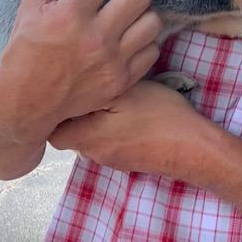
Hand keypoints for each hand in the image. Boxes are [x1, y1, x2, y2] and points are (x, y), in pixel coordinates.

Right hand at [0, 0, 160, 144]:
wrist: (27, 102)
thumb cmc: (28, 48)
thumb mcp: (34, 5)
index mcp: (70, 13)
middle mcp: (96, 36)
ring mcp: (113, 61)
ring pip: (153, 21)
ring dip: (145, 10)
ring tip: (132, 9)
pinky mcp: (123, 80)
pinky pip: (152, 49)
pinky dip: (145, 39)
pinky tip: (130, 35)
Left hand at [49, 80, 213, 179]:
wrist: (192, 146)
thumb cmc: (159, 116)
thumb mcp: (126, 91)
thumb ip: (95, 88)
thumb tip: (72, 84)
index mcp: (85, 136)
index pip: (50, 127)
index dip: (55, 106)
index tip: (66, 85)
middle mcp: (92, 152)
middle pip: (69, 129)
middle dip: (76, 107)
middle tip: (89, 82)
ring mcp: (110, 158)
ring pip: (89, 132)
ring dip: (95, 115)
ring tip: (112, 92)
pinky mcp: (126, 158)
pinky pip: (107, 138)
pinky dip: (111, 123)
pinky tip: (129, 109)